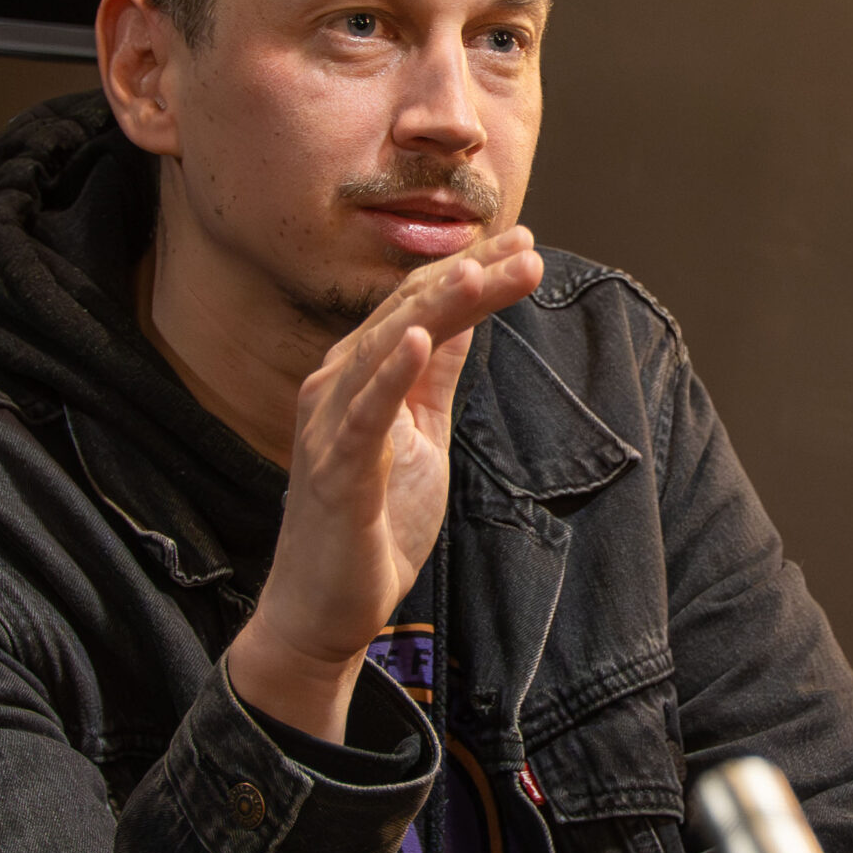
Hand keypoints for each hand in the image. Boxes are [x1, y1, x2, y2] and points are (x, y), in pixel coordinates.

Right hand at [226, 227, 544, 740]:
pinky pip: (364, 414)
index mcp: (361, 375)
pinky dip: (388, 373)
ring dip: (435, 307)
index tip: (526, 244)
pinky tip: (414, 338)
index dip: (471, 271)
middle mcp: (338, 386)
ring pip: (385, 349)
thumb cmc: (371, 520)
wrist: (325, 608)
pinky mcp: (337, 471)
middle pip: (407, 314)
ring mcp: (332, 426)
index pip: (418, 306)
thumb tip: (467, 317)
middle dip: (470, 277)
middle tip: (527, 247)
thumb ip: (434, 375)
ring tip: (478, 270)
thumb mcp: (420, 432)